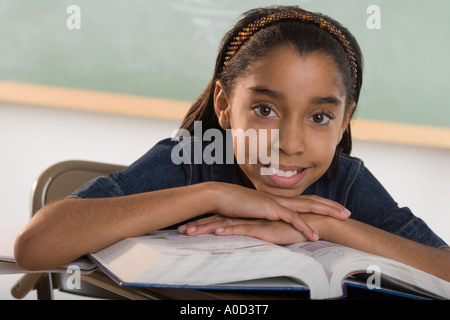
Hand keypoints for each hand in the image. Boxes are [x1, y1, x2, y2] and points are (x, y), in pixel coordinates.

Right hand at [186, 183, 349, 240]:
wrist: (220, 196)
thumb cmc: (233, 204)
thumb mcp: (252, 211)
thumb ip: (263, 214)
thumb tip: (269, 220)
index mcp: (277, 199)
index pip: (304, 200)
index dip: (320, 203)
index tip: (333, 208)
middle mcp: (280, 199)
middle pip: (312, 200)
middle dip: (331, 206)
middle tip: (347, 212)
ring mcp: (277, 203)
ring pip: (308, 207)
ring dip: (326, 212)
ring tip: (342, 218)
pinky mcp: (270, 210)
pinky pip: (292, 219)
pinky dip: (304, 227)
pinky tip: (314, 236)